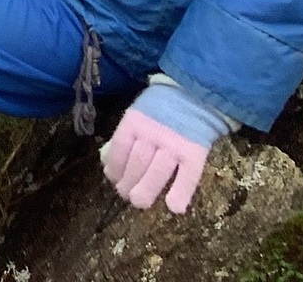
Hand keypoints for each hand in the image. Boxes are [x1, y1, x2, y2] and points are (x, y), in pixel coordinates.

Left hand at [100, 81, 234, 212]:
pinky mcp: (195, 152)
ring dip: (146, 190)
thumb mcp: (139, 114)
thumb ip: (126, 136)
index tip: (114, 180)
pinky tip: (173, 207)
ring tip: (139, 202)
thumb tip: (107, 161)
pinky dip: (181, 193)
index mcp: (135, 121)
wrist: (195, 94)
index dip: (115, 166)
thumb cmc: (161, 108)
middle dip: (128, 182)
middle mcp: (153, 132)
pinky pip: (188, 176)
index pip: (119, 148)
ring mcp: (174, 143)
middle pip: (137, 162)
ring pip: (157, 171)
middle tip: (127, 196)